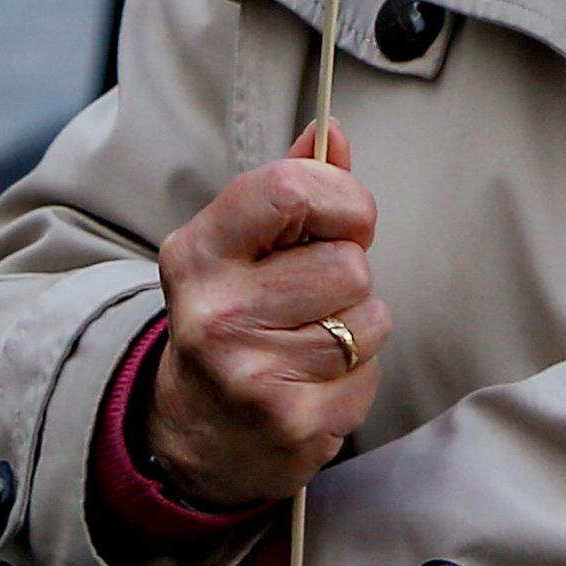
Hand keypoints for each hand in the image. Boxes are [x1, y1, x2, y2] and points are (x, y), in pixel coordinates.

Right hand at [141, 121, 384, 509]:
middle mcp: (214, 313)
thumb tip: (333, 131)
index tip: (340, 223)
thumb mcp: (241, 249)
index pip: (293, 188)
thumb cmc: (235, 319)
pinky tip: (309, 385)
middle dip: (347, 278)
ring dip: (355, 330)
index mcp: (198, 254)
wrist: (194, 434)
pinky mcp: (289, 422)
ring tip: (305, 345)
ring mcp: (249, 373)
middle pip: (349, 263)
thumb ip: (290, 188)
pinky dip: (355, 379)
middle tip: (306, 301)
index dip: (341, 199)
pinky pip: (370, 374)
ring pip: (370, 318)